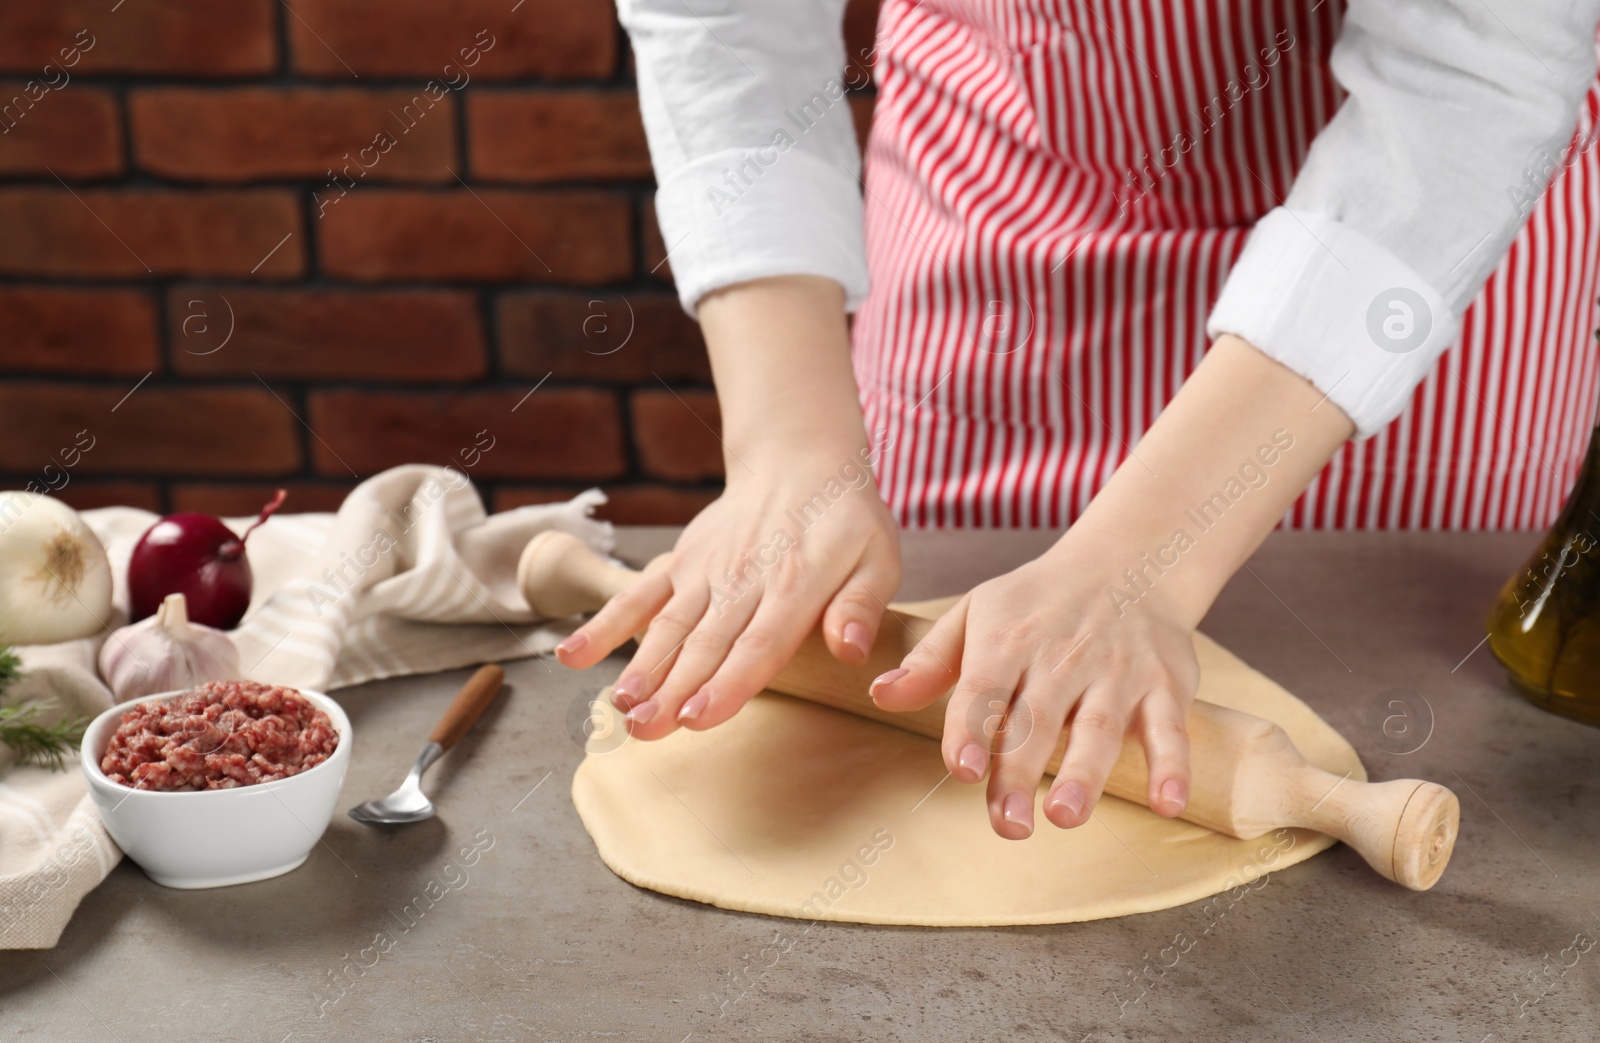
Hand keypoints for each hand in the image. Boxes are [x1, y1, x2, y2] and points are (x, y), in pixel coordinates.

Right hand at [555, 451, 901, 738]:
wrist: (799, 462)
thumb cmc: (845, 521)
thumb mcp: (878, 557)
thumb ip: (862, 606)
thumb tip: (850, 650)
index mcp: (795, 584)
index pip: (759, 643)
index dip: (729, 682)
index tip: (700, 717)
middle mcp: (743, 579)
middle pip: (705, 643)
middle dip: (674, 690)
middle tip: (646, 730)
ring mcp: (705, 571)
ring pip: (668, 625)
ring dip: (641, 668)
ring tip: (619, 708)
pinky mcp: (681, 563)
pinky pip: (638, 595)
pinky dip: (605, 625)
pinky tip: (573, 657)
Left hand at [869, 529, 1199, 838]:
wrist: (1128, 562)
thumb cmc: (1037, 603)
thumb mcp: (976, 614)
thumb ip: (930, 662)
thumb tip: (881, 695)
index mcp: (1008, 638)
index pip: (985, 686)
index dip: (971, 727)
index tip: (960, 768)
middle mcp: (1063, 655)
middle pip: (1038, 718)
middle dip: (1021, 772)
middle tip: (1007, 824)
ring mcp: (1117, 670)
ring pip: (1099, 725)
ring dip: (1085, 772)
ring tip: (1066, 816)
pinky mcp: (1165, 685)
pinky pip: (1171, 727)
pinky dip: (1174, 765)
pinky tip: (1168, 804)